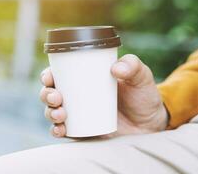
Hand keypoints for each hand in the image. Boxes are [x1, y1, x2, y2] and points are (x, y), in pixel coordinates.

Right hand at [40, 54, 168, 138]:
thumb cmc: (142, 96)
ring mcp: (77, 115)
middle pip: (51, 93)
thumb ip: (133, 66)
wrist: (150, 123)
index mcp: (84, 79)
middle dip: (47, 94)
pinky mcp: (81, 131)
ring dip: (50, 112)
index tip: (49, 76)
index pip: (60, 75)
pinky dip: (56, 131)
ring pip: (53, 112)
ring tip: (61, 113)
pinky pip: (63, 131)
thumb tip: (116, 68)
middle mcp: (76, 97)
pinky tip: (60, 130)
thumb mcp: (140, 77)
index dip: (48, 75)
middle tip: (57, 97)